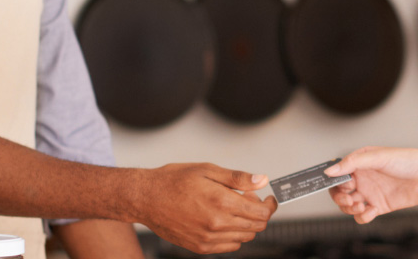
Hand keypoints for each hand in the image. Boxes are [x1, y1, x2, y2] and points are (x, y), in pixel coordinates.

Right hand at [138, 163, 277, 252]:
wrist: (147, 198)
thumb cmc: (174, 181)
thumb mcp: (208, 170)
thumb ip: (238, 178)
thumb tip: (262, 180)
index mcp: (222, 202)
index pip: (261, 213)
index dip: (270, 205)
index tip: (269, 197)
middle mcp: (217, 224)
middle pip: (256, 227)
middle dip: (260, 213)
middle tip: (251, 199)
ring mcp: (208, 239)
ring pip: (244, 238)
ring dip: (247, 224)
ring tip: (235, 208)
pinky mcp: (200, 247)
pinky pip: (229, 246)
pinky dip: (233, 235)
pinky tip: (224, 220)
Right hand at [326, 147, 417, 223]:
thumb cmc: (409, 161)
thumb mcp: (380, 157)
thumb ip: (354, 163)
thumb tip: (331, 170)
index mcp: (361, 162)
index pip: (338, 171)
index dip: (334, 179)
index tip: (335, 185)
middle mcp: (364, 177)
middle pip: (339, 191)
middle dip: (339, 197)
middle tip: (348, 199)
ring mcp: (371, 192)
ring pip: (348, 205)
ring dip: (349, 208)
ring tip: (360, 205)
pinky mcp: (379, 206)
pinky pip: (363, 216)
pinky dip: (362, 216)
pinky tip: (370, 211)